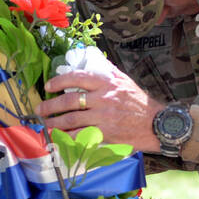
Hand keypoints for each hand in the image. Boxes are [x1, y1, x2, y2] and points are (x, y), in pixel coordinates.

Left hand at [40, 66, 164, 152]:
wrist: (157, 124)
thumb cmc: (140, 103)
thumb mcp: (125, 81)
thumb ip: (108, 72)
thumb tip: (93, 60)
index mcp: (107, 82)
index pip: (77, 78)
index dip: (59, 82)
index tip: (49, 86)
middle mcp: (104, 98)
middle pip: (69, 101)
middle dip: (51, 106)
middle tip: (40, 109)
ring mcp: (104, 117)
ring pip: (71, 119)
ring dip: (55, 123)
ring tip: (46, 124)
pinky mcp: (106, 133)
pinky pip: (81, 135)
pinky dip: (67, 137)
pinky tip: (60, 138)